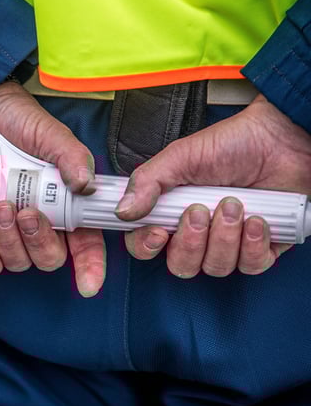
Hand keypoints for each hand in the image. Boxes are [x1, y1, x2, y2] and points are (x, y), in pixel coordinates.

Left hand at [0, 82, 106, 296]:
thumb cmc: (20, 123)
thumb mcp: (52, 136)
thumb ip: (72, 158)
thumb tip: (85, 186)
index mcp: (67, 206)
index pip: (85, 246)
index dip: (90, 268)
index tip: (88, 285)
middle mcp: (41, 223)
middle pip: (50, 259)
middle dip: (41, 242)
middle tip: (28, 213)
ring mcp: (10, 229)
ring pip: (19, 262)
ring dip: (13, 243)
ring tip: (3, 208)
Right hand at [116, 95, 310, 276]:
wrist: (283, 139)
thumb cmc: (234, 143)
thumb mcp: (181, 156)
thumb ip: (148, 182)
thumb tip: (123, 211)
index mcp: (171, 211)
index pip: (145, 244)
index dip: (147, 246)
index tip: (157, 231)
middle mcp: (198, 232)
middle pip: (181, 266)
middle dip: (192, 242)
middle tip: (200, 211)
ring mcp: (230, 242)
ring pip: (217, 267)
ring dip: (225, 237)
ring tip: (234, 204)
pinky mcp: (262, 247)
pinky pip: (251, 265)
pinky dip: (253, 244)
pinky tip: (257, 219)